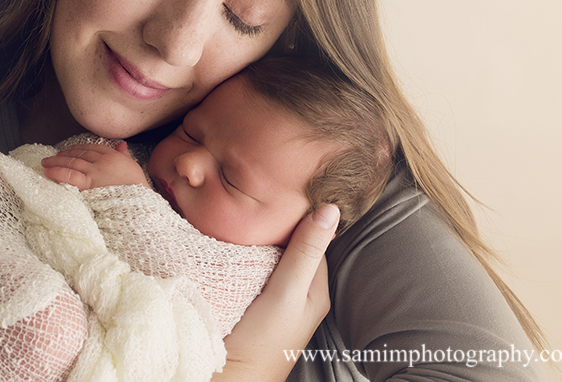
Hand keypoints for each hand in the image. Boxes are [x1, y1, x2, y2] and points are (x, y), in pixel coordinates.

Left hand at [41, 142, 148, 190]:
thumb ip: (125, 155)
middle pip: (79, 154)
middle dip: (64, 154)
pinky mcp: (88, 184)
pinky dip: (58, 171)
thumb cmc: (138, 189)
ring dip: (57, 161)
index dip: (78, 148)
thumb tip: (121, 145)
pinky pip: (70, 175)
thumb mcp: (134, 167)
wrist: (139, 203)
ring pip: (72, 162)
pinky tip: (48, 171)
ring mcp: (95, 172)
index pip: (91, 148)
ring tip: (46, 162)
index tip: (69, 150)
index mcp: (113, 156)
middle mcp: (102, 161)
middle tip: (53, 156)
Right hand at [212, 204, 338, 380]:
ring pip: (272, 259)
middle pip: (291, 248)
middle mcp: (299, 295)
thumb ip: (305, 252)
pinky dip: (246, 258)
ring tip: (245, 221)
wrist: (230, 380)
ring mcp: (276, 302)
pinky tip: (234, 250)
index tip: (281, 197)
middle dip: (278, 229)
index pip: (312, 241)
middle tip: (258, 204)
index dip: (299, 218)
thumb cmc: (261, 341)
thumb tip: (331, 208)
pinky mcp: (253, 306)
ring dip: (260, 243)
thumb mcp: (286, 292)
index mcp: (316, 291)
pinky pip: (254, 272)